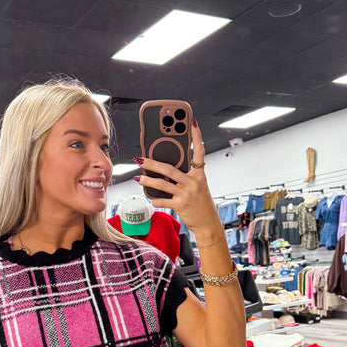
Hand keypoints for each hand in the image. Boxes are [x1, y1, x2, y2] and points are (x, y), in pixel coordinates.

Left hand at [135, 119, 221, 240]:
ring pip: (163, 184)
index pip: (199, 152)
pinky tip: (151, 199)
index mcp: (199, 175)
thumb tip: (165, 170)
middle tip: (140, 158)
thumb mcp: (197, 186)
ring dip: (147, 180)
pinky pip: (164, 200)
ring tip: (138, 178)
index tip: (192, 124)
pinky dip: (156, 200)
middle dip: (152, 163)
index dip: (197, 137)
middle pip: (169, 168)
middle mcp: (193, 182)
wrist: (208, 222)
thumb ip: (185, 176)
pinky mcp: (181, 205)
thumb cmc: (201, 203)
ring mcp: (187, 193)